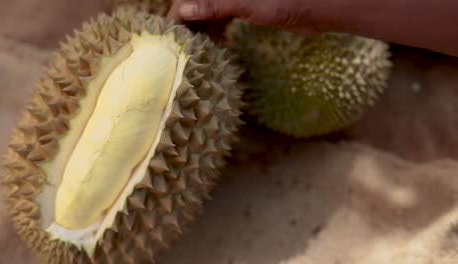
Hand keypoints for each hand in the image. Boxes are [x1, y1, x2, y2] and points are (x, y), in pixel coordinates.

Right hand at [166, 0, 319, 35]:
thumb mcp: (245, 4)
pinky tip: (213, 44)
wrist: (312, 9)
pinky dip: (215, 30)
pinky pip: (222, 18)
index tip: (170, 32)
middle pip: (198, 4)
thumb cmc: (282, 1)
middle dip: (188, 22)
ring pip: (209, 12)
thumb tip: (183, 10)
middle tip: (180, 46)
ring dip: (200, 29)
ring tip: (194, 48)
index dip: (178, 11)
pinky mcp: (245, 8)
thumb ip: (214, 5)